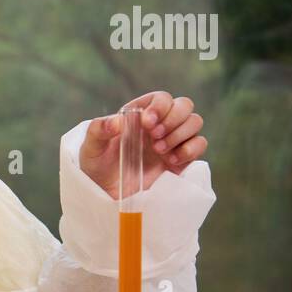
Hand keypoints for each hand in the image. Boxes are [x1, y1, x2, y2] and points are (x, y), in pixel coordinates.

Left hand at [79, 90, 206, 199]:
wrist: (107, 193)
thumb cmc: (98, 165)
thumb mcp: (91, 147)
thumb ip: (98, 130)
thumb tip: (117, 121)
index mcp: (140, 114)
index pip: (162, 98)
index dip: (159, 106)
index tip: (147, 123)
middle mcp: (160, 123)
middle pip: (184, 105)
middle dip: (173, 119)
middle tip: (155, 138)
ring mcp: (173, 140)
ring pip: (195, 122)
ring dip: (180, 134)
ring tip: (159, 151)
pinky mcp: (182, 158)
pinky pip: (200, 144)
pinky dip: (190, 150)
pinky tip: (171, 160)